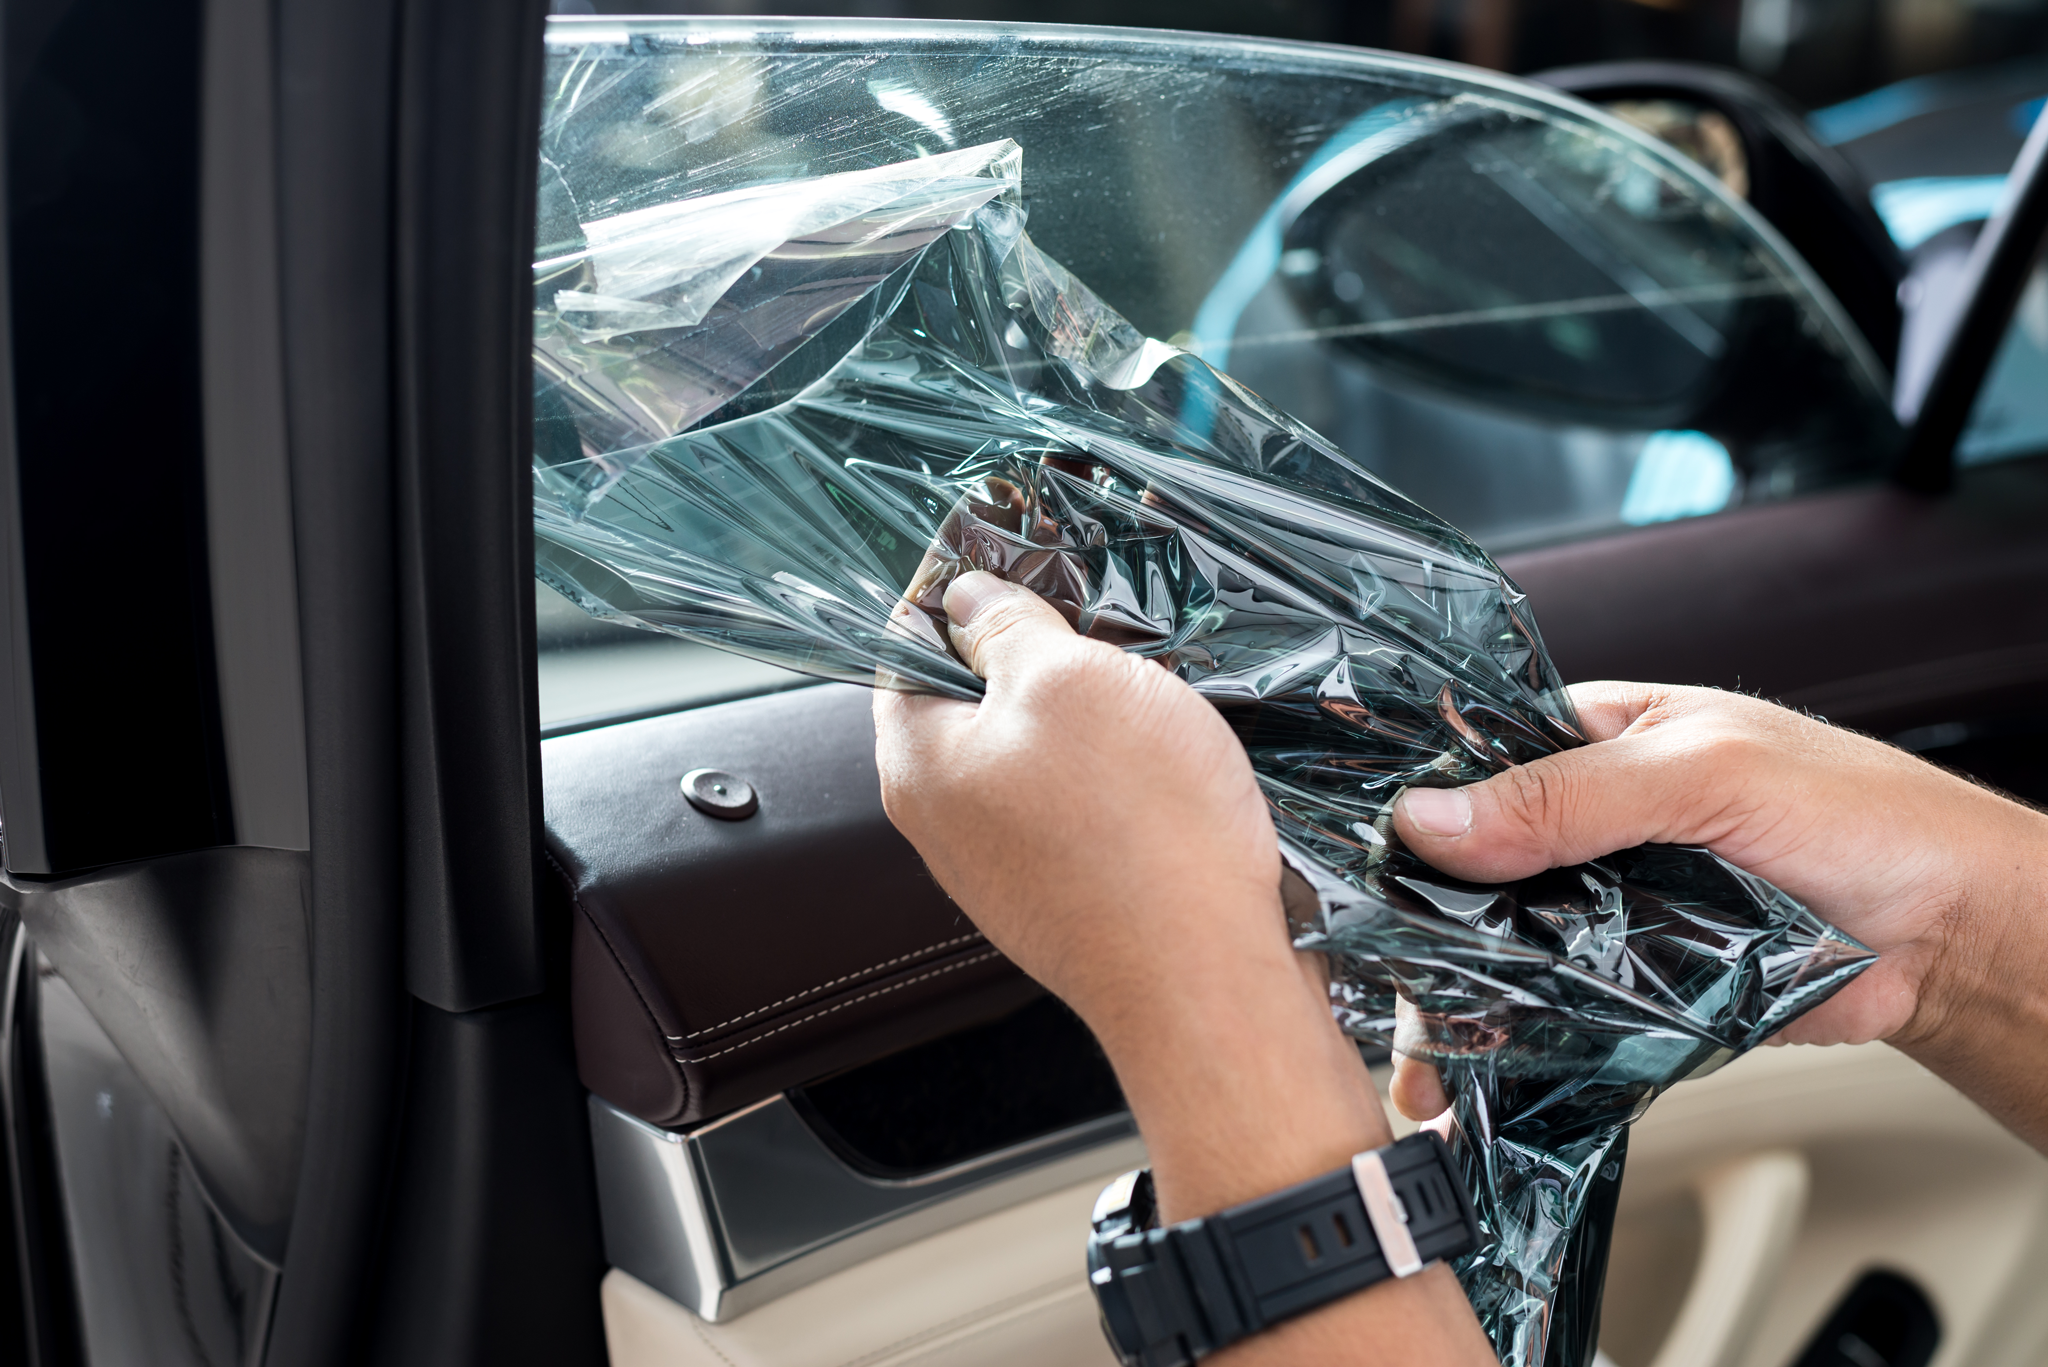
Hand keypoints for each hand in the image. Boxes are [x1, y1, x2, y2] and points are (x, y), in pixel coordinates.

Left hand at [875, 572, 1494, 1365]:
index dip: (953, 586)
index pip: (904, 644)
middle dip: (1028, 651)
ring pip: (1027, 756)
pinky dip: (1110, 776)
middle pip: (967, 701)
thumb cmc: (1142, 833)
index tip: (1003, 548)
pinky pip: (1072, 810)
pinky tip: (1162, 767)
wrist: (1211, 982)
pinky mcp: (1062, 897)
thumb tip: (966, 595)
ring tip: (1144, 692)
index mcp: (919, 760)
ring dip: (1079, 716)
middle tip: (1094, 616)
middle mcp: (944, 821)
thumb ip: (1007, 628)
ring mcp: (1002, 867)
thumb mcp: (1073, 682)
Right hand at [1384, 682, 2047, 1150]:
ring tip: (1415, 1040)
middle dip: (1423, 915)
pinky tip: (1467, 1062)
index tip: (1360, 857)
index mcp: (1596, 736)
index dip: (1417, 801)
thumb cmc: (1864, 819)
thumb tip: (1434, 818)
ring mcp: (1605, 903)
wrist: (1955, 941)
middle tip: (1380, 966)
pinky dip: (1513, 1032)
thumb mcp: (1703, 774)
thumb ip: (1568, 796)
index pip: (1473, 758)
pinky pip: (1552, 1003)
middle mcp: (1589, 819)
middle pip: (1471, 861)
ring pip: (1502, 940)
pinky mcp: (1628, 980)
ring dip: (1459, 985)